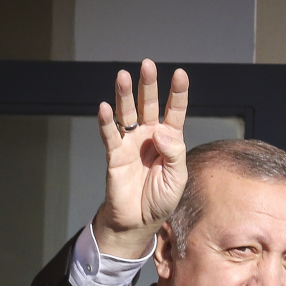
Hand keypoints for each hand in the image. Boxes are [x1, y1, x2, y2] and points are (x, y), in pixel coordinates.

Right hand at [93, 59, 188, 257]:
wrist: (139, 221)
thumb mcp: (177, 178)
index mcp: (169, 140)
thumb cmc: (161, 199)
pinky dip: (106, 121)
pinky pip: (110, 134)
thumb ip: (174, 153)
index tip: (180, 74)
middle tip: (146, 65)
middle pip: (148, 105)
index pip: (175, 111)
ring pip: (127, 113)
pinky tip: (105, 107)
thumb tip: (160, 130)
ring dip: (124, 95)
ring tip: (123, 76)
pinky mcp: (115, 154)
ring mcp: (131, 143)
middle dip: (148, 85)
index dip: (178, 93)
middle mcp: (149, 136)